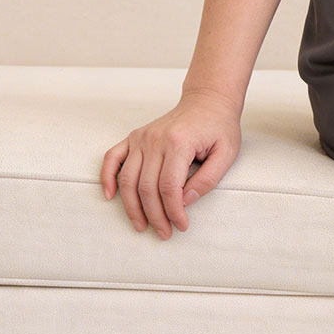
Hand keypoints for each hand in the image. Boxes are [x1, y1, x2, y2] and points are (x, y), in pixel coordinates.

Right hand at [100, 89, 241, 239]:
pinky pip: (112, 158)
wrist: (208, 101)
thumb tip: (184, 202)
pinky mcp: (134, 137)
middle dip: (155, 216)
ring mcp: (142, 137)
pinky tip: (109, 196)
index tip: (181, 225)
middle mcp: (155, 139)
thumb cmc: (219, 127)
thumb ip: (207, 179)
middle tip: (164, 233)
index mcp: (179, 142)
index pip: (169, 187)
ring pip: (128, 179)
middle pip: (147, 187)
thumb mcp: (226, 153)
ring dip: (132, 207)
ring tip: (141, 225)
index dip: (173, 212)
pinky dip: (107, 177)